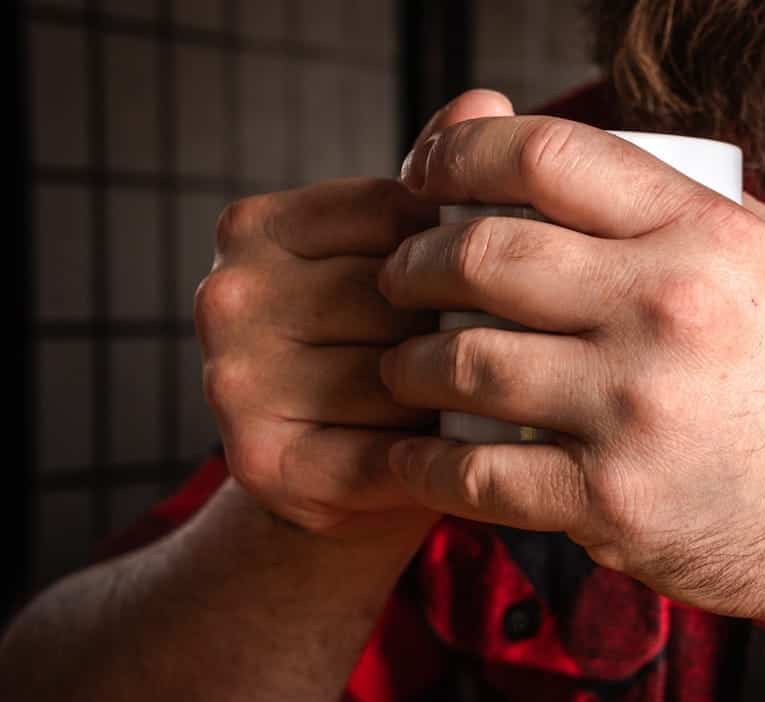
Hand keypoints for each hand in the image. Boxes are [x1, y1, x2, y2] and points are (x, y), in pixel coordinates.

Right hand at [197, 90, 515, 536]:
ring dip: (454, 399)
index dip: (461, 258)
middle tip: (488, 357)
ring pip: (401, 376)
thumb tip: (484, 103)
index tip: (486, 287)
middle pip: (399, 297)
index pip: (400, 217)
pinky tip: (455, 458)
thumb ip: (433, 192)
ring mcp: (233, 381)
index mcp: (254, 228)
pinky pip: (390, 452)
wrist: (340, 483)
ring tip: (467, 409)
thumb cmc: (385, 358)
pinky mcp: (262, 463)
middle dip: (459, 329)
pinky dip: (436, 459)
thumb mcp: (401, 264)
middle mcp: (226, 297)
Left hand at [380, 117, 764, 631]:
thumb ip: (709, 215)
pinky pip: (473, 470)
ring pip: (462, 360)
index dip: (460, 151)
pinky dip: (422, 460)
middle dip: (413, 260)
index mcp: (707, 239)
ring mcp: (634, 409)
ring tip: (405, 363)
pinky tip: (410, 451)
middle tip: (398, 276)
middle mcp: (667, 311)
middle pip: (482, 255)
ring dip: (409, 360)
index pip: (547, 157)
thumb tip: (609, 180)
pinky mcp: (608, 501)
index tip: (427, 174)